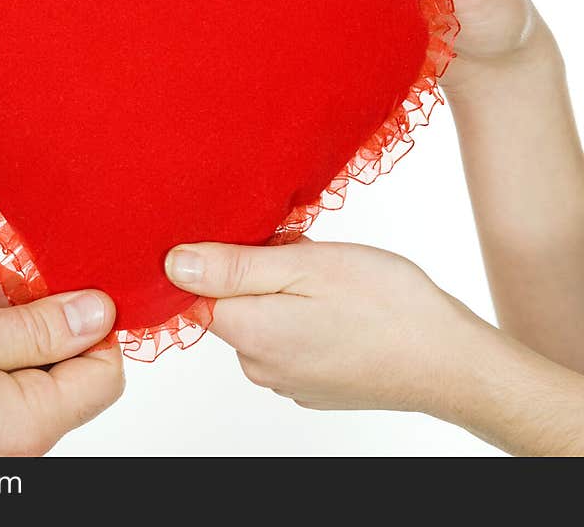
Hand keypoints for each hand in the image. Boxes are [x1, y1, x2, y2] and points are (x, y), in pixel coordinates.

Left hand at [164, 239, 493, 414]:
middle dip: (260, 270)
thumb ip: (234, 266)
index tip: (259, 241)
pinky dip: (306, 314)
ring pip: (265, 315)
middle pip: (233, 301)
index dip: (223, 256)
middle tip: (305, 254)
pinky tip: (342, 304)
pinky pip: (290, 337)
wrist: (451, 362)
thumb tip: (174, 264)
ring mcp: (288, 379)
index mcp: (249, 334)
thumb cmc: (386, 306)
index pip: (198, 291)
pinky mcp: (313, 383)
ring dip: (286, 290)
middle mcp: (259, 366)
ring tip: (331, 279)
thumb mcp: (305, 265)